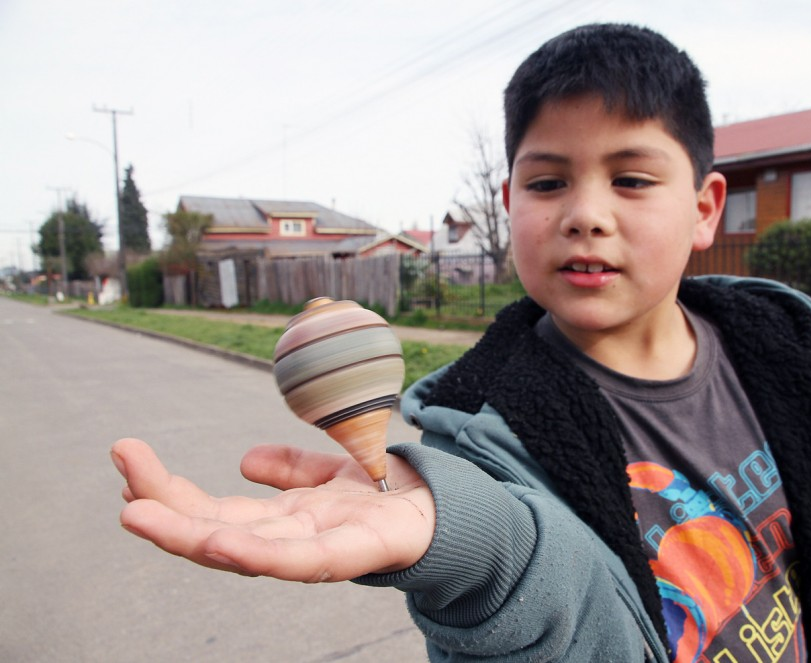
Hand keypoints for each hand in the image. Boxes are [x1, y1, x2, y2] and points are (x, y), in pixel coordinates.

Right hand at [111, 438, 434, 581]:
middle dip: (165, 512)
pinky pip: (303, 562)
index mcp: (283, 522)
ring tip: (137, 513)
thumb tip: (245, 461)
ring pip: (245, 551)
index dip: (172, 498)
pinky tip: (219, 541)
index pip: (216, 512)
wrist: (448, 509)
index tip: (129, 467)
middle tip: (120, 482)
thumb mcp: (331, 472)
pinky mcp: (359, 553)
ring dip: (187, 536)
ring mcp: (321, 552)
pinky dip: (259, 555)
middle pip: (218, 532)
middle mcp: (292, 541)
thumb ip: (293, 469)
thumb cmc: (386, 496)